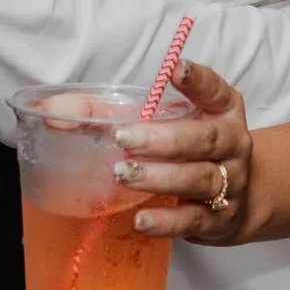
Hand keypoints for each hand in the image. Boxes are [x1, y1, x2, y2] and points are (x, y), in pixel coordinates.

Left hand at [109, 61, 254, 244]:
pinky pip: (193, 220)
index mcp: (222, 112)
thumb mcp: (165, 122)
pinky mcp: (219, 220)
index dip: (197, 80)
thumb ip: (106, 112)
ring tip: (124, 175)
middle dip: (165, 139)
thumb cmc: (189, 151)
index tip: (176, 69)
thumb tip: (49, 112)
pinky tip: (141, 219)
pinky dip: (167, 221)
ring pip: (199, 179)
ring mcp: (230, 184)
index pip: (215, 90)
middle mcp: (232, 145)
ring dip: (161, 178)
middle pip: (205, 139)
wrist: (239, 200)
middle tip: (126, 139)